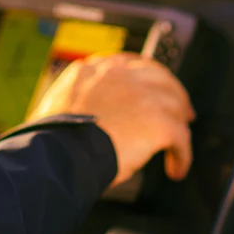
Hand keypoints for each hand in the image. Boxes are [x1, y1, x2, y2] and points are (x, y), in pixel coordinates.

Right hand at [29, 53, 194, 186]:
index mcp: (93, 70)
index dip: (147, 78)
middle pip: (161, 77)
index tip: (154, 90)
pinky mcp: (157, 122)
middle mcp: (120, 75)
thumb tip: (85, 117)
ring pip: (175, 106)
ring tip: (177, 148)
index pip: (130, 64)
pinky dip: (182, 155)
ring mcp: (141, 96)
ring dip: (179, 127)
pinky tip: (176, 168)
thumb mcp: (56, 105)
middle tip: (183, 114)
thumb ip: (77, 100)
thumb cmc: (50, 142)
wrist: (58, 155)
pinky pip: (180, 137)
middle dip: (175, 94)